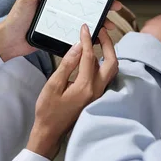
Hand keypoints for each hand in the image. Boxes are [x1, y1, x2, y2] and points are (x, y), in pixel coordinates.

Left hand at [0, 0, 121, 61]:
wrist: (10, 41)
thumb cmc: (16, 17)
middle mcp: (61, 6)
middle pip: (87, 4)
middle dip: (103, 6)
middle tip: (116, 7)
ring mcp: (62, 20)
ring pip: (85, 19)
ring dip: (99, 22)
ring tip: (109, 26)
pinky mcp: (61, 34)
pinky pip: (78, 34)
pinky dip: (89, 36)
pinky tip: (98, 39)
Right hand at [27, 24, 118, 159]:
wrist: (50, 133)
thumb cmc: (48, 111)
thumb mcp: (53, 85)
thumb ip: (67, 65)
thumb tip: (78, 47)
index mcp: (85, 87)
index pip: (90, 56)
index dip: (87, 40)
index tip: (85, 28)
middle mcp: (96, 90)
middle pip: (111, 62)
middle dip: (108, 44)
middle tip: (100, 31)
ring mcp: (98, 95)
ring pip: (110, 69)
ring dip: (107, 53)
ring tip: (98, 40)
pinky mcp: (96, 97)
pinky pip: (104, 76)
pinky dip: (102, 63)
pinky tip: (92, 58)